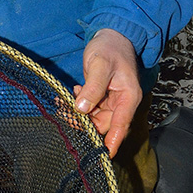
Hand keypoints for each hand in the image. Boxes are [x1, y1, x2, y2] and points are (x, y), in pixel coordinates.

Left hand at [73, 29, 141, 157]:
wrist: (111, 36)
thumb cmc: (110, 48)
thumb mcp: (100, 65)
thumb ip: (93, 87)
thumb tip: (82, 109)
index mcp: (128, 97)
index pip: (120, 125)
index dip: (112, 142)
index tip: (104, 157)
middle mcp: (122, 102)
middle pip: (104, 124)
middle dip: (85, 123)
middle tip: (65, 114)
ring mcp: (111, 101)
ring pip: (94, 118)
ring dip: (78, 114)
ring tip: (64, 103)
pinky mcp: (101, 97)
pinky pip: (89, 109)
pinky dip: (78, 106)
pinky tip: (70, 95)